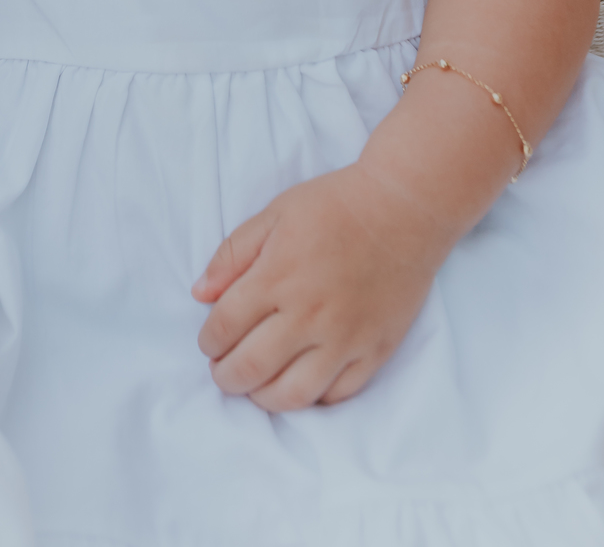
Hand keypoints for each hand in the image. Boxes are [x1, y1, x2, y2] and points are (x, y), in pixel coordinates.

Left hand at [193, 165, 439, 411]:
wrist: (403, 208)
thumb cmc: (335, 205)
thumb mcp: (274, 214)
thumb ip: (232, 254)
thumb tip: (200, 294)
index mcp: (276, 277)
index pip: (224, 328)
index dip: (208, 341)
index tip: (210, 341)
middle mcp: (308, 315)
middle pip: (251, 369)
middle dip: (226, 377)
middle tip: (224, 370)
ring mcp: (344, 339)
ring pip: (292, 394)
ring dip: (262, 396)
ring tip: (256, 383)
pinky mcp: (375, 351)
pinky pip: (337, 394)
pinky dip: (312, 397)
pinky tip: (300, 381)